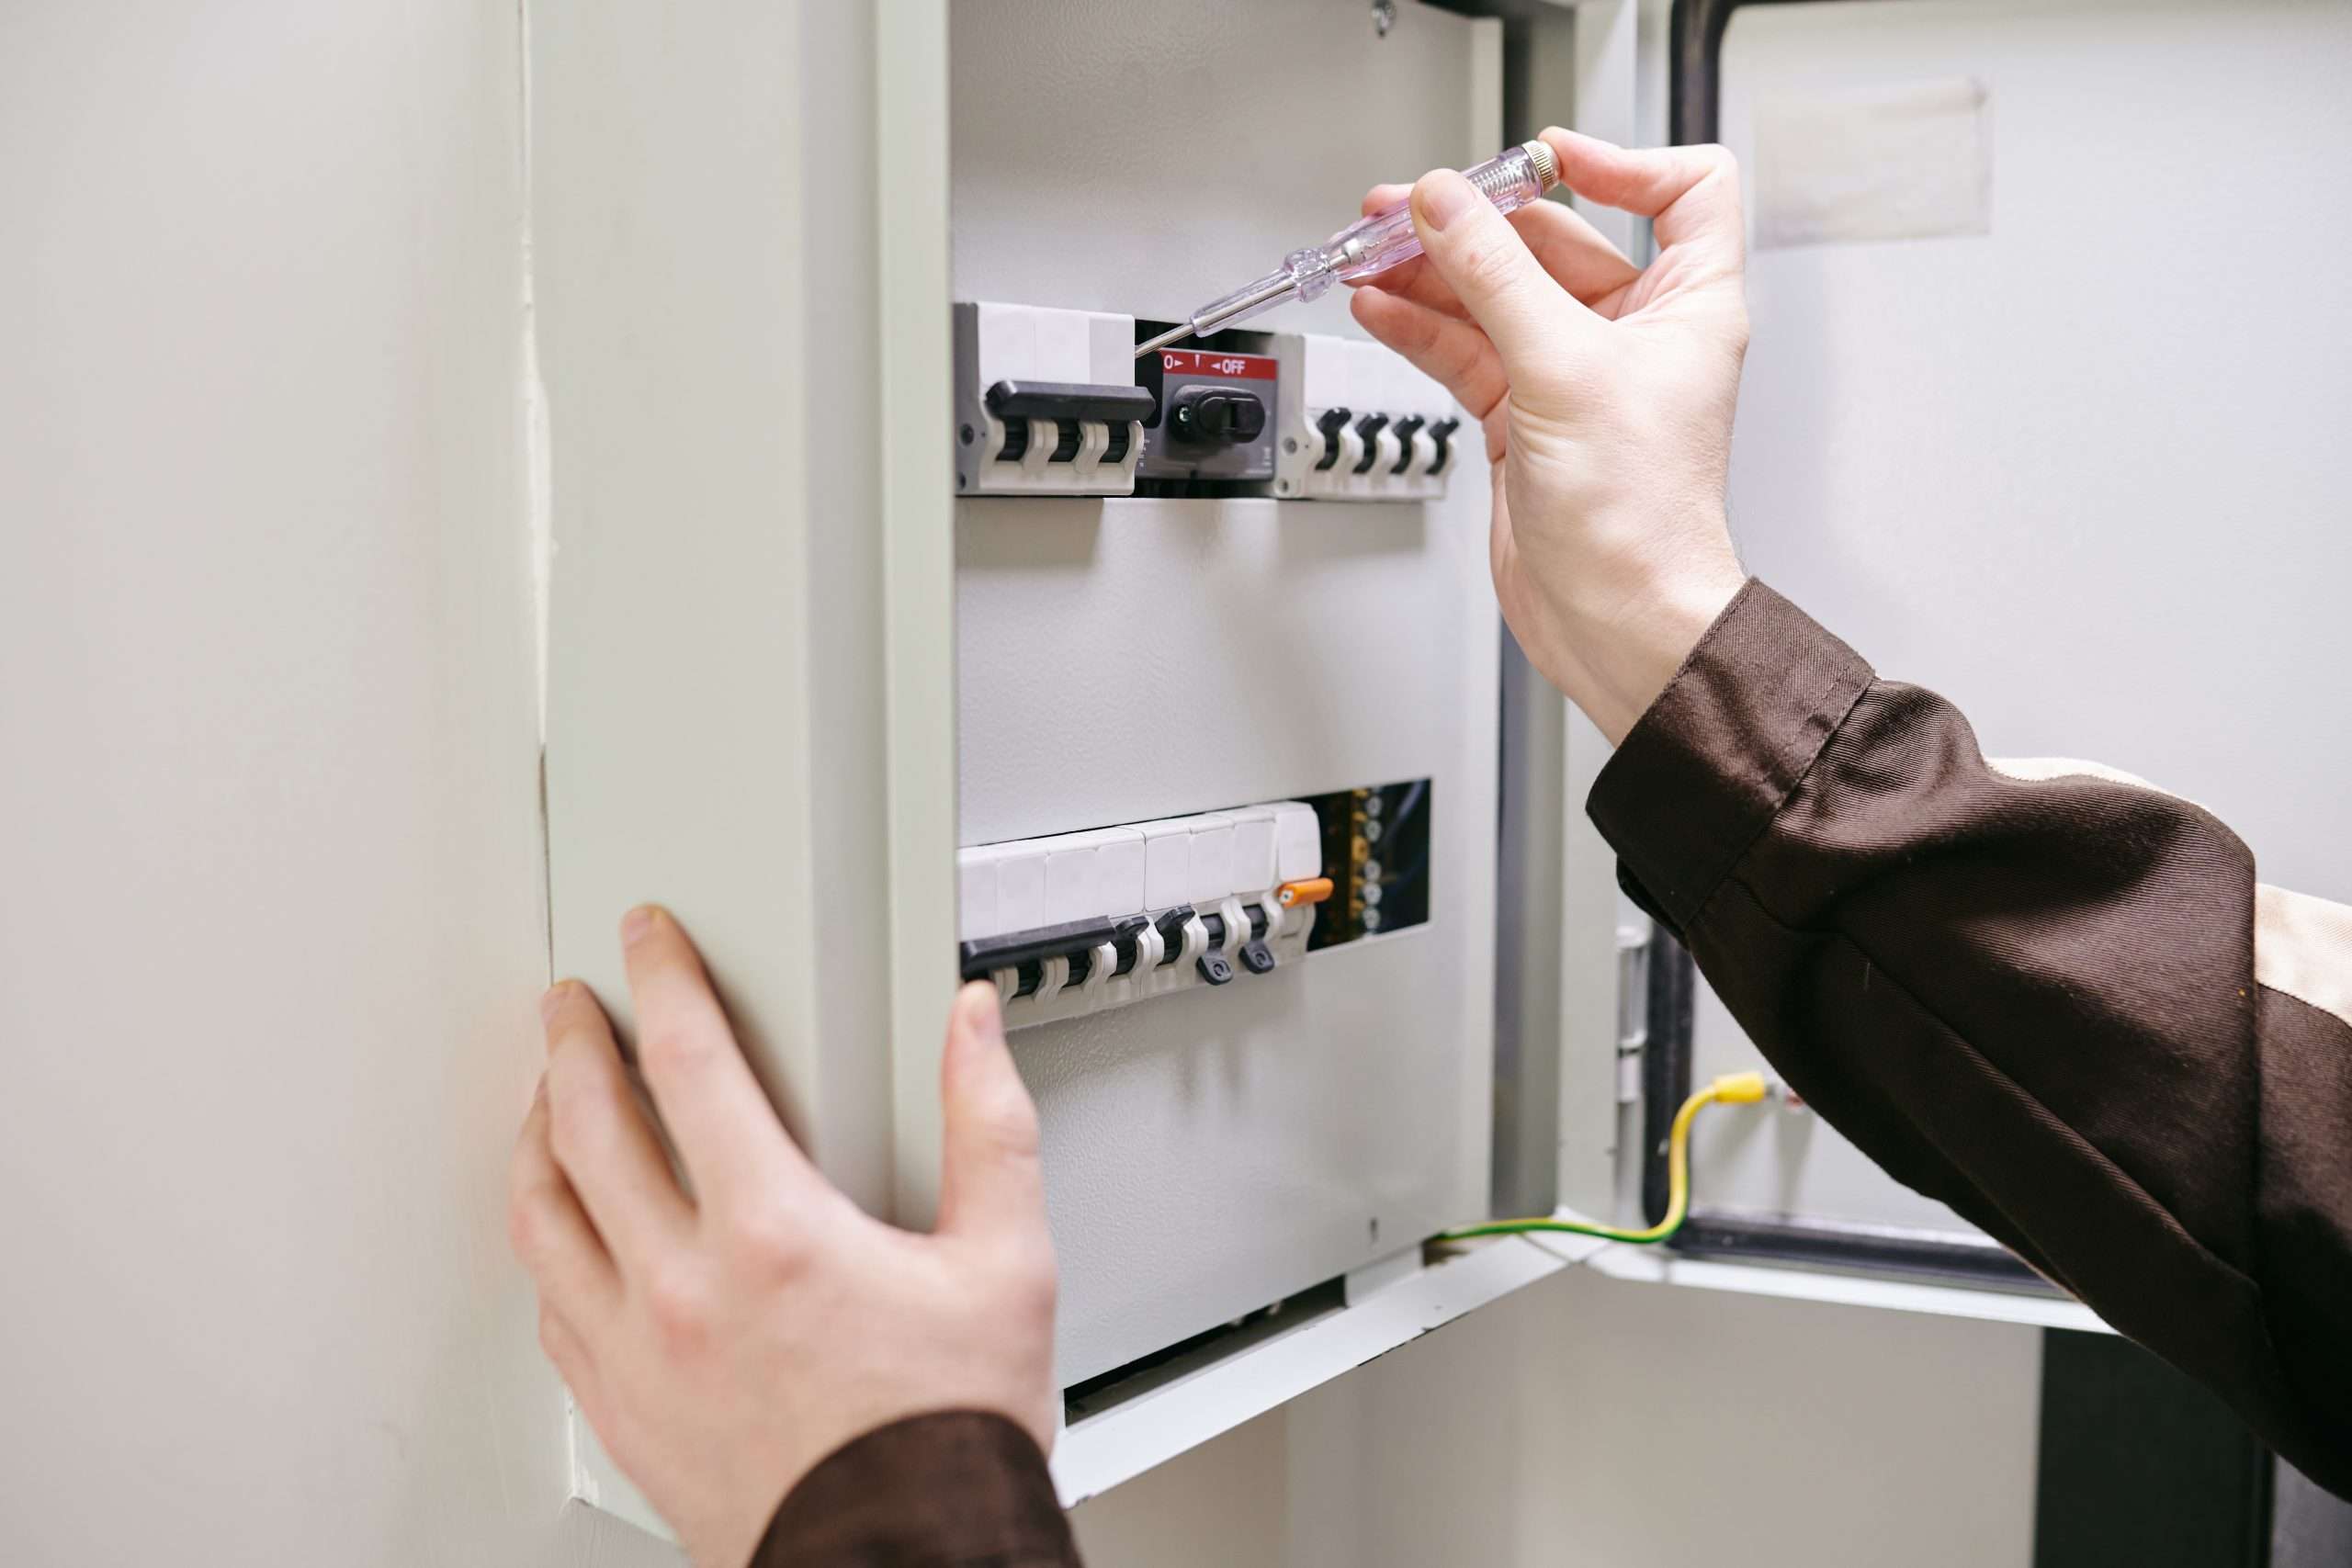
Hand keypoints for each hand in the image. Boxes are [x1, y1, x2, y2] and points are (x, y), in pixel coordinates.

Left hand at [508, 907, 1056, 1567]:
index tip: (647, 941)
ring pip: (541, 1218)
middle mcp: (683, 1289)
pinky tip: (559, 1231)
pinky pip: (550, 1310)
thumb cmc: (950, 1435)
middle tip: (573, 1004)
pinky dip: (544, 1245)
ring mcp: (638, 1357)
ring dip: (535, 1137)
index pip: (687, 1062)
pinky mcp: (622, 1415)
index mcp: (773, 1234)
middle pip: (586, 1127)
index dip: (661, 980)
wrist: (907, 1561)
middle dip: (571, 1044)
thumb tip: (972, 1027)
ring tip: (544, 1101)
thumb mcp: (1007, 1262)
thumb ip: (990, 1124)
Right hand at [1352, 130, 1752, 743]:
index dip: (1622, 160)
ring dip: (1433, 272)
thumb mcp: (1563, 370)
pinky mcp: (1524, 418)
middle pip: (1554, 242)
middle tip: (1410, 208)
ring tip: (1374, 253)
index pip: (1682, 192)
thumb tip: (1447, 204)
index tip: (1545, 160)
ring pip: (1495, 296)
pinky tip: (1382, 306)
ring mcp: (1573, 376)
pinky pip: (1466, 350)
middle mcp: (1634, 334)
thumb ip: (1494, 277)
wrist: (1617, 620)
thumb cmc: (1641, 519)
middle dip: (1478, 221)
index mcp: (1687, 304)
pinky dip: (1422, 326)